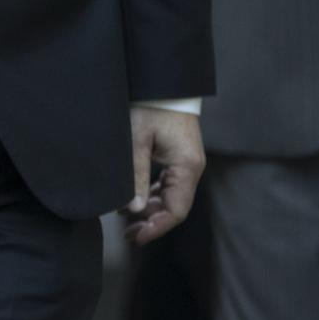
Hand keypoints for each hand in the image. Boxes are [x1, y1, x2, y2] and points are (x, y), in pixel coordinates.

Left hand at [124, 106, 204, 246]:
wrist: (162, 81)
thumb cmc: (150, 106)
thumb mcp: (137, 141)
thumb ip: (136, 176)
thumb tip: (133, 210)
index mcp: (187, 167)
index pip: (176, 211)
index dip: (156, 229)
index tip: (135, 238)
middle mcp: (192, 167)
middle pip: (175, 207)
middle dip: (151, 222)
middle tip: (126, 234)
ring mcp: (187, 162)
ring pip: (171, 196)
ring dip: (151, 209)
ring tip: (126, 219)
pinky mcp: (180, 156)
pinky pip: (169, 183)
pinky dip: (153, 194)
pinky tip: (136, 198)